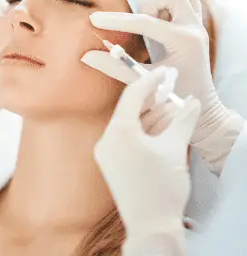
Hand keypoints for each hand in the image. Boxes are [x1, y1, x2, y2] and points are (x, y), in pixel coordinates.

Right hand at [82, 0, 224, 146]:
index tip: (94, 19)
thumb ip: (114, 67)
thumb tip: (86, 56)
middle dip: (148, 6)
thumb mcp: (142, 81)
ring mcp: (199, 25)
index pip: (143, 22)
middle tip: (140, 26)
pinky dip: (172, 4)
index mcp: (183, 42)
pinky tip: (163, 22)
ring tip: (152, 24)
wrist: (202, 105)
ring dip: (160, 3)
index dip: (115, 21)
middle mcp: (194, 28)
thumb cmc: (173, 96)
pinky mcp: (198, 25)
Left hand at [94, 67, 199, 243]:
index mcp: (118, 131)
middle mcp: (106, 139)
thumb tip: (193, 102)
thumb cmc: (162, 187)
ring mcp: (106, 152)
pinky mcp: (110, 163)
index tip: (163, 72)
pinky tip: (160, 127)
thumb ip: (183, 120)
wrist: (150, 228)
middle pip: (129, 110)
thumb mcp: (175, 149)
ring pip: (128, 124)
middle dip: (152, 100)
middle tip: (170, 90)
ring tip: (171, 109)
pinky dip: (142, 131)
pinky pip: (125, 138)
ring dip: (150, 116)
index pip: (132, 96)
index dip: (149, 81)